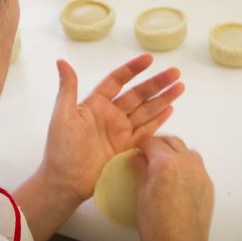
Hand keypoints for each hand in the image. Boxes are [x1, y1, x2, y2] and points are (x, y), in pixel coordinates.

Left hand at [39, 55, 183, 201]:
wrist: (66, 181)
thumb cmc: (61, 148)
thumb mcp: (63, 116)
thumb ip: (67, 89)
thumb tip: (61, 61)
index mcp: (96, 104)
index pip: (117, 81)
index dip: (133, 69)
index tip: (149, 59)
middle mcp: (111, 115)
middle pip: (138, 94)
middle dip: (157, 83)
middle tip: (175, 72)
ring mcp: (120, 131)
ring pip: (146, 111)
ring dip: (163, 99)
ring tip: (180, 87)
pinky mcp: (127, 147)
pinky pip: (146, 131)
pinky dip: (159, 120)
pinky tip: (170, 109)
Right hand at [133, 136, 215, 240]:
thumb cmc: (158, 226)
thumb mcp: (142, 194)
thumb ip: (142, 171)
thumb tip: (138, 159)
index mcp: (166, 163)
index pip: (152, 142)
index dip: (142, 144)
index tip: (137, 148)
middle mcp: (186, 163)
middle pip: (172, 142)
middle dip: (158, 144)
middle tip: (147, 153)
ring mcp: (200, 172)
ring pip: (187, 150)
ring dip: (174, 151)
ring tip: (163, 163)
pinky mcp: (207, 183)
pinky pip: (196, 165)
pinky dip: (185, 164)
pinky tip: (176, 177)